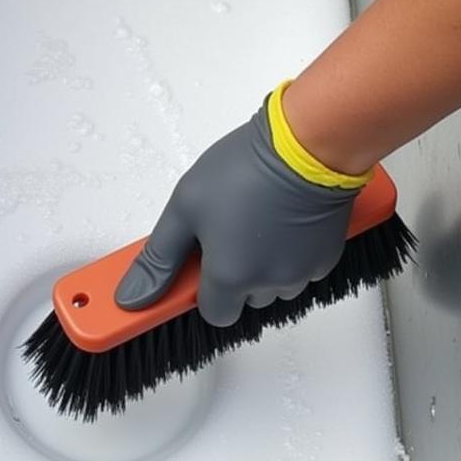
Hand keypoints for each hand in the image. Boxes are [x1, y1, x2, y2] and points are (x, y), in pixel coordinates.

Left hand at [114, 99, 358, 326]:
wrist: (303, 146)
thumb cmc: (245, 170)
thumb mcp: (184, 208)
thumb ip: (158, 258)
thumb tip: (133, 297)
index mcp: (232, 277)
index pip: (215, 314)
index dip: (204, 289)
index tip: (200, 265)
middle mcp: (269, 284)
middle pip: (246, 299)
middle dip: (235, 273)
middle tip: (226, 229)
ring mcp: (302, 271)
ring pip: (276, 284)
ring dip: (264, 263)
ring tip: (255, 217)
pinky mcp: (327, 255)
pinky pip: (302, 266)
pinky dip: (291, 250)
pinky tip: (280, 218)